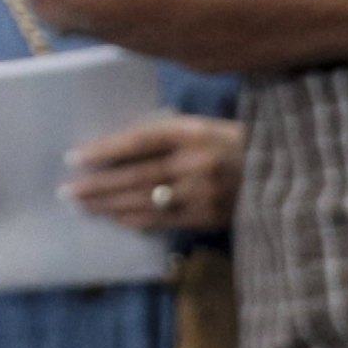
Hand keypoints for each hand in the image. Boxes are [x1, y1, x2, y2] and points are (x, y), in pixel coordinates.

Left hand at [66, 112, 244, 235]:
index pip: (139, 140)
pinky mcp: (208, 216)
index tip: (74, 158)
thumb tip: (117, 151)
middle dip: (97, 185)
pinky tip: (114, 218)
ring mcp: (202, 192)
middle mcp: (196, 162)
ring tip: (82, 206)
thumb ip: (165, 136)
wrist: (280, 173)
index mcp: (193, 132)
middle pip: (135, 175)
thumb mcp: (201, 128)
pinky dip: (135, 219)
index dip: (105, 150)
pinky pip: (162, 220)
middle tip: (67, 191)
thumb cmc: (231, 145)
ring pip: (145, 201)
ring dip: (109, 205)